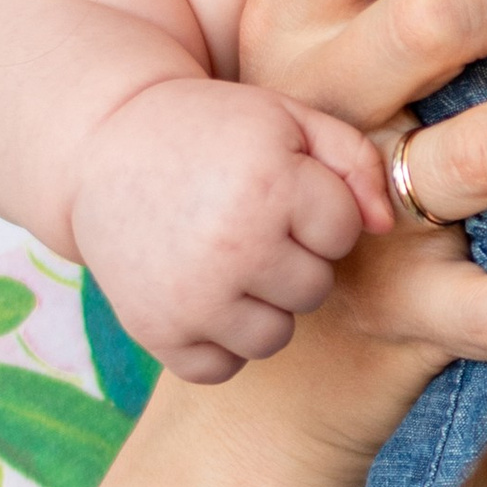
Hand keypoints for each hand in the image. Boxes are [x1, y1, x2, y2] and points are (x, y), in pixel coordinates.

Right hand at [71, 83, 393, 387]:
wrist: (100, 147)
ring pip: (273, 336)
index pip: (343, 232)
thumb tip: (386, 227)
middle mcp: (231, 246)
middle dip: (291, 257)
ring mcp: (191, 297)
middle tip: (244, 222)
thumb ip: (354, 161)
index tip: (275, 187)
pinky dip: (213, 340)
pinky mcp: (156, 331)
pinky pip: (221, 366)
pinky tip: (198, 293)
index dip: (315, 209)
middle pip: (314, 289)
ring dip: (259, 304)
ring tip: (225, 259)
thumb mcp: (286, 120)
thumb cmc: (210, 131)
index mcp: (269, 185)